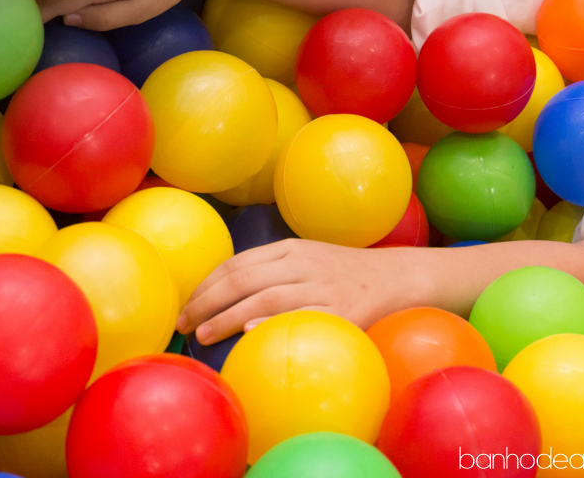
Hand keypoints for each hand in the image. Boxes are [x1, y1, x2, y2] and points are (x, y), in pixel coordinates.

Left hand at [177, 239, 428, 344]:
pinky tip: (251, 331)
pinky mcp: (342, 310)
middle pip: (243, 280)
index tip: (185, 307)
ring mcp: (323, 287)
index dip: (205, 285)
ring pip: (265, 297)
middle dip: (206, 302)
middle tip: (183, 325)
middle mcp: (303, 264)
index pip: (236, 264)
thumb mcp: (310, 261)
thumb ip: (274, 272)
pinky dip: (273, 322)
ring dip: (227, 316)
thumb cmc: (348, 275)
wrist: (400, 277)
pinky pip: (302, 316)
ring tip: (204, 334)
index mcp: (292, 250)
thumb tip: (223, 296)